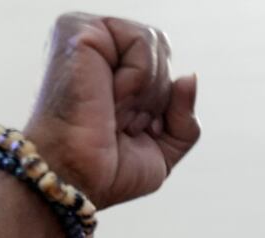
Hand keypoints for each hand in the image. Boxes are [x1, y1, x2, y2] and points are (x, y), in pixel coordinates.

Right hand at [22, 13, 200, 209]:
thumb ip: (184, 116)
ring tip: (112, 113)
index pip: (162, 62)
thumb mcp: (163, 149)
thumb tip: (189, 77)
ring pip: (154, 44)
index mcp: (109, 66)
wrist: (75, 179)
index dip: (160, 103)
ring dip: (145, 94)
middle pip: (162, 50)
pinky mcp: (79, 30)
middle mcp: (97, 45)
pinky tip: (109, 100)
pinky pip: (141, 42)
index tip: (130, 130)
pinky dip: (137, 80)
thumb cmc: (107, 170)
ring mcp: (86, 34)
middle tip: (121, 123)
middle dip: (155, 98)